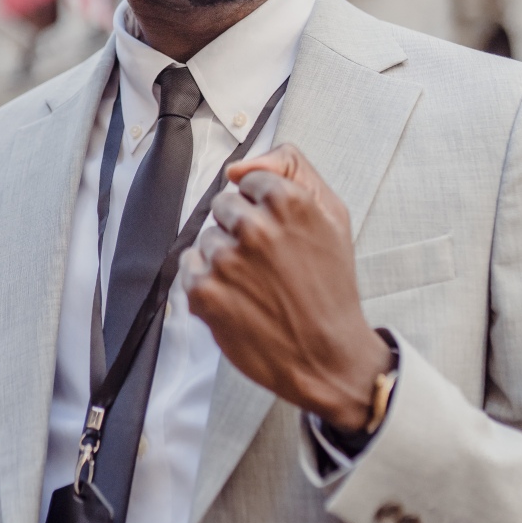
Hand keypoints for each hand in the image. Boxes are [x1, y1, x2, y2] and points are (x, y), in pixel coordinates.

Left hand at [179, 144, 390, 430]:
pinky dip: (207, 280)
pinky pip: (189, 266)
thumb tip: (238, 165)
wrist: (326, 357)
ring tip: (256, 284)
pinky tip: (236, 297)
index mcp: (289, 202)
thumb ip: (291, 169)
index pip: (249, 179)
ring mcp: (227, 260)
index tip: (279, 230)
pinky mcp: (205, 292)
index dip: (263, 205)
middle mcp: (255, 227)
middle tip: (269, 261)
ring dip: (225, 256)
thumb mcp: (332, 216)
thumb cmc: (330, 287)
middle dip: (242, 227)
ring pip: (208, 237)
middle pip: (224, 205)